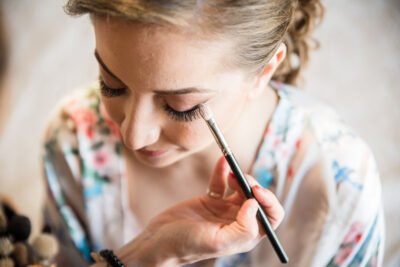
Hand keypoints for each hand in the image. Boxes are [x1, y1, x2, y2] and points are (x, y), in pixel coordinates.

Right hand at [115, 157, 284, 265]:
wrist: (158, 240)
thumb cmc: (186, 245)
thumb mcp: (217, 241)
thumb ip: (242, 227)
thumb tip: (255, 204)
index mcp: (245, 235)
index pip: (270, 217)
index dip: (268, 201)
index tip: (255, 190)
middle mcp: (237, 221)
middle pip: (257, 198)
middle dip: (252, 185)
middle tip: (240, 177)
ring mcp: (224, 210)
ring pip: (241, 188)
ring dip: (239, 176)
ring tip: (230, 170)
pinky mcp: (210, 200)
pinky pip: (221, 182)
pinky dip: (223, 171)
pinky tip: (222, 162)